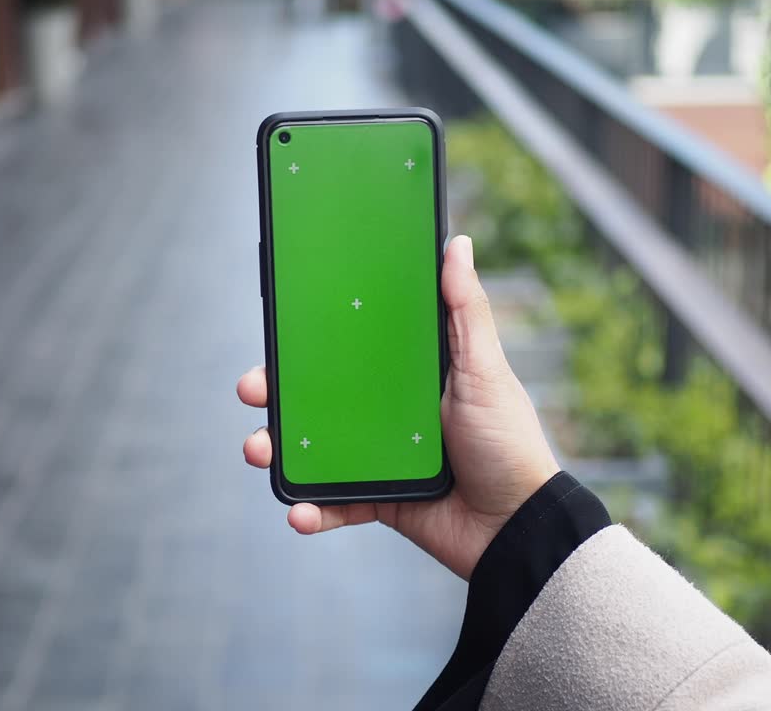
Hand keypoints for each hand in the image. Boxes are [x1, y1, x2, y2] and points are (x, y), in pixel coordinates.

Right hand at [237, 236, 558, 579]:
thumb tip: (458, 244)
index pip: (352, 347)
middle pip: (320, 396)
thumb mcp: (486, 370)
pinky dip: (312, 508)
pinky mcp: (379, 499)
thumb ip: (466, 310)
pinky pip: (335, 503)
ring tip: (258, 450)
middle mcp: (389, 410)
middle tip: (252, 389)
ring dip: (279, 449)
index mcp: (411, 373)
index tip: (279, 329)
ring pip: (315, 448)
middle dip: (276, 394)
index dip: (312, 339)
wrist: (518, 527)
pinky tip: (297, 510)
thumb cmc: (509, 442)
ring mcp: (380, 456)